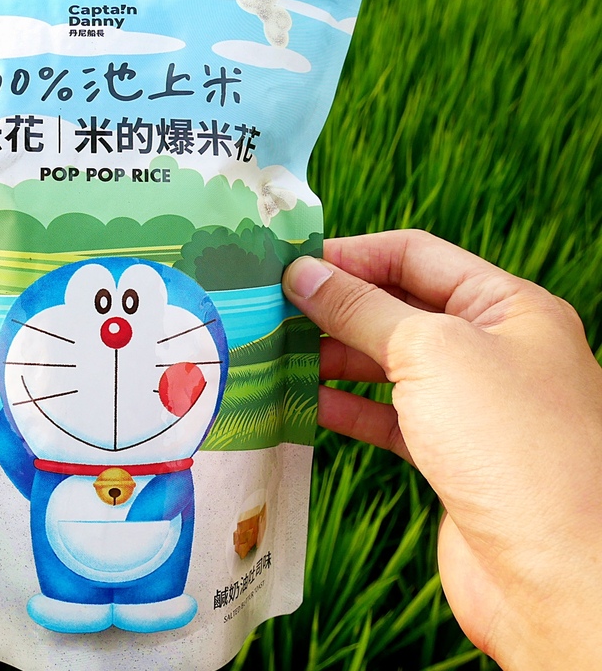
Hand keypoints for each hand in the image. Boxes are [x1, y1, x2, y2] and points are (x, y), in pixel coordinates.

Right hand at [282, 230, 601, 669]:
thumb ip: (362, 309)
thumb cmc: (509, 444)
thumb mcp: (431, 352)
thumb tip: (302, 273)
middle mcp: (494, 349)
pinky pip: (389, 417)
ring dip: (334, 357)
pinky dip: (347, 407)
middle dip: (336, 307)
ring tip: (277, 355)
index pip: (416, 255)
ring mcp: (473, 405)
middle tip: (270, 310)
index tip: (289, 265)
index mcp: (507, 307)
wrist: (558, 573)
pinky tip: (306, 403)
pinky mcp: (451, 456)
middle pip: (399, 308)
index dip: (351, 255)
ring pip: (390, 365)